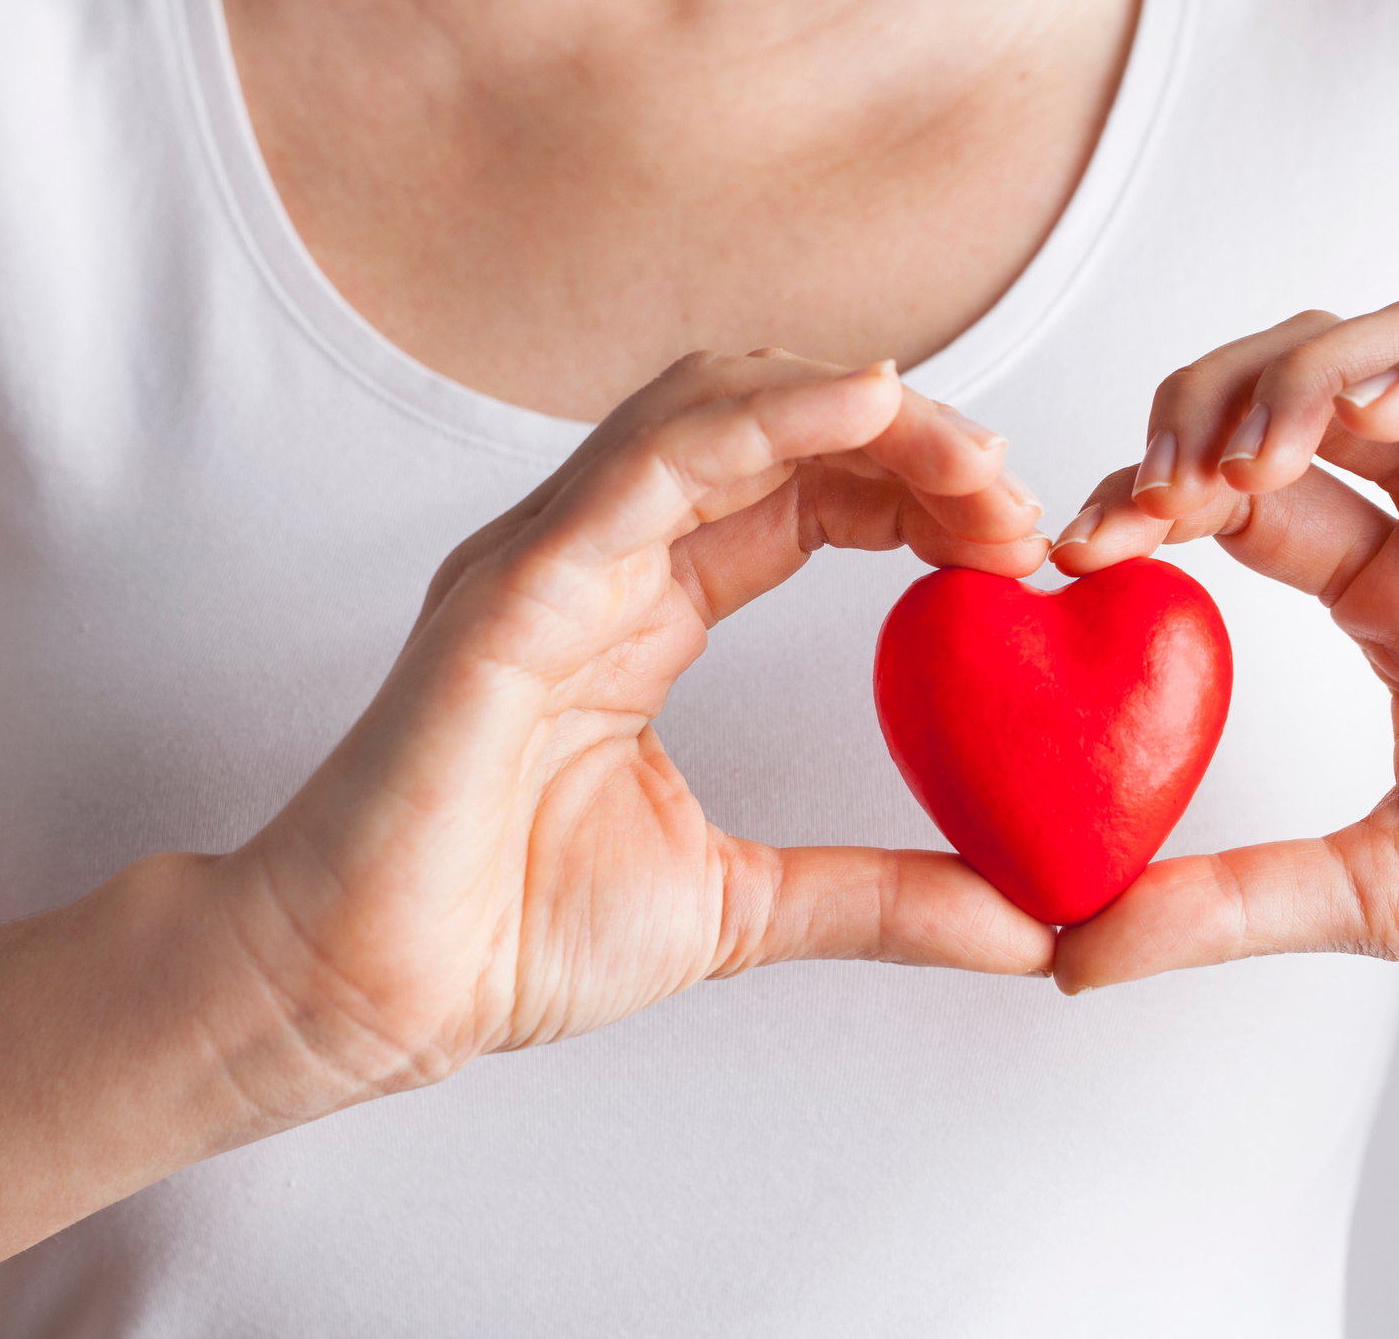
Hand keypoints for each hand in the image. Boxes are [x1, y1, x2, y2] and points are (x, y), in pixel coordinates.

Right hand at [225, 349, 1055, 1115]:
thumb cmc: (510, 935)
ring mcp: (549, 556)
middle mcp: (598, 556)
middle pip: (771, 428)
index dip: (914, 491)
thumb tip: (1027, 928)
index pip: (800, 494)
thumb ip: (882, 897)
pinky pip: (648, 463)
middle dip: (907, 438)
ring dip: (858, 410)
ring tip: (970, 456)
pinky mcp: (514, 587)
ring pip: (711, 407)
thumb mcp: (744, 907)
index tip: (1015, 543)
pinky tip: (868, 405)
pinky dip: (764, 418)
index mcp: (643, 608)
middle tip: (1016, 499)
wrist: (371, 993)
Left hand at [1046, 296, 1398, 1026]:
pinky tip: (1371, 414)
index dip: (1147, 496)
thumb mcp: (1377, 890)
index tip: (1077, 548)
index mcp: (1389, 595)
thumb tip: (1069, 959)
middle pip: (1297, 390)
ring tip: (1241, 459)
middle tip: (1150, 492)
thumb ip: (1225, 903)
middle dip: (1201, 413)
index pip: (1237, 496)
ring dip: (1302, 378)